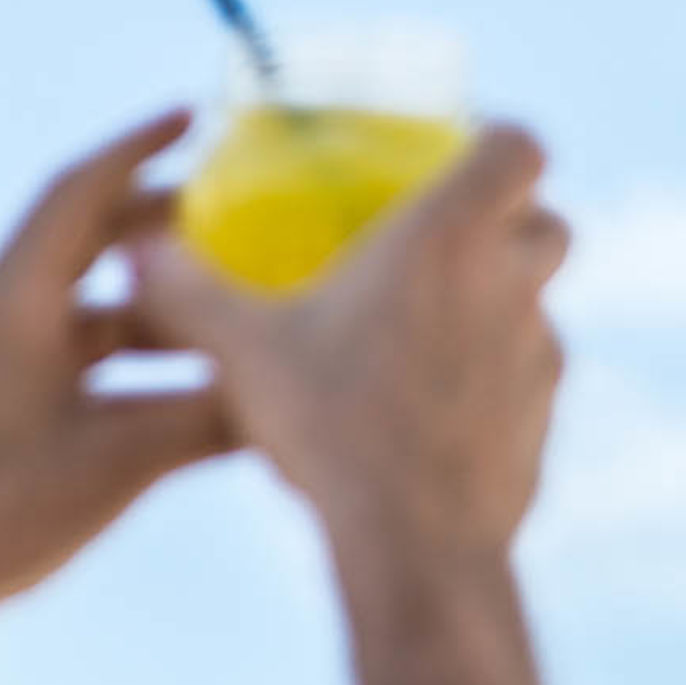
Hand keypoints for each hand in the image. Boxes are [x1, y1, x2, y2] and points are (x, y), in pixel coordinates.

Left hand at [0, 110, 236, 668]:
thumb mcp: (123, 464)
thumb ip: (211, 419)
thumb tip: (290, 392)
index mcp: (10, 309)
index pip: (77, 195)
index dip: (139, 149)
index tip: (196, 119)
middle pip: (80, 242)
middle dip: (160, 228)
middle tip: (237, 221)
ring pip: (77, 305)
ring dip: (150, 306)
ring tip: (224, 321)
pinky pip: (64, 352)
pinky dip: (124, 356)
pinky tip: (178, 390)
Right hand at [132, 124, 569, 564]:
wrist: (414, 543)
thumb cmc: (330, 427)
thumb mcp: (244, 350)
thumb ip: (189, 290)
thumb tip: (136, 250)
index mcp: (452, 238)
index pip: (522, 148)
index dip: (498, 141)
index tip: (459, 154)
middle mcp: (514, 285)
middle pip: (549, 224)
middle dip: (511, 222)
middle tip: (445, 242)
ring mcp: (542, 354)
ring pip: (541, 305)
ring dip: (499, 304)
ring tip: (426, 332)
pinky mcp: (546, 418)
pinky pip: (529, 378)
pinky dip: (496, 377)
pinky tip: (435, 407)